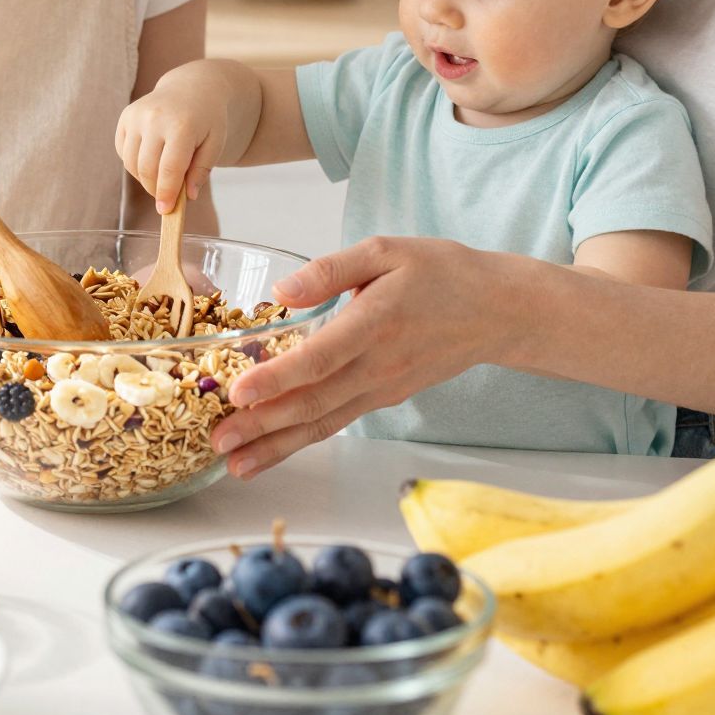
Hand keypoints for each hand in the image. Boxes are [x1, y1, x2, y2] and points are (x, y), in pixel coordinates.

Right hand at [115, 67, 230, 213]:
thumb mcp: (216, 144)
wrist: (193, 87)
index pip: (169, 169)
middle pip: (147, 169)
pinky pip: (123, 151)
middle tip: (166, 197)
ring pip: (131, 163)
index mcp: (182, 125)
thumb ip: (202, 171)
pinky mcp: (126, 116)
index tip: (165, 210)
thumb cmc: (208, 119)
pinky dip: (134, 162)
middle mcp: (155, 118)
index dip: (166, 193)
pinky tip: (151, 158)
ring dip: (144, 177)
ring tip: (162, 175)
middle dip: (155, 189)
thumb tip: (188, 197)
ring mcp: (137, 115)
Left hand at [210, 236, 528, 477]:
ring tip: (234, 464)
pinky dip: (302, 440)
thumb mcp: (386, 251)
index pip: (319, 359)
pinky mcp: (383, 399)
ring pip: (323, 423)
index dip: (276, 378)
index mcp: (374, 324)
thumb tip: (280, 292)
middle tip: (217, 441)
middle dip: (262, 426)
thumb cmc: (441, 273)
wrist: (496, 311)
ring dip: (276, 446)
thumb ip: (330, 270)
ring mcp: (381, 389)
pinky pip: (337, 422)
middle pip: (313, 403)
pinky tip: (272, 450)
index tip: (238, 392)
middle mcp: (377, 366)